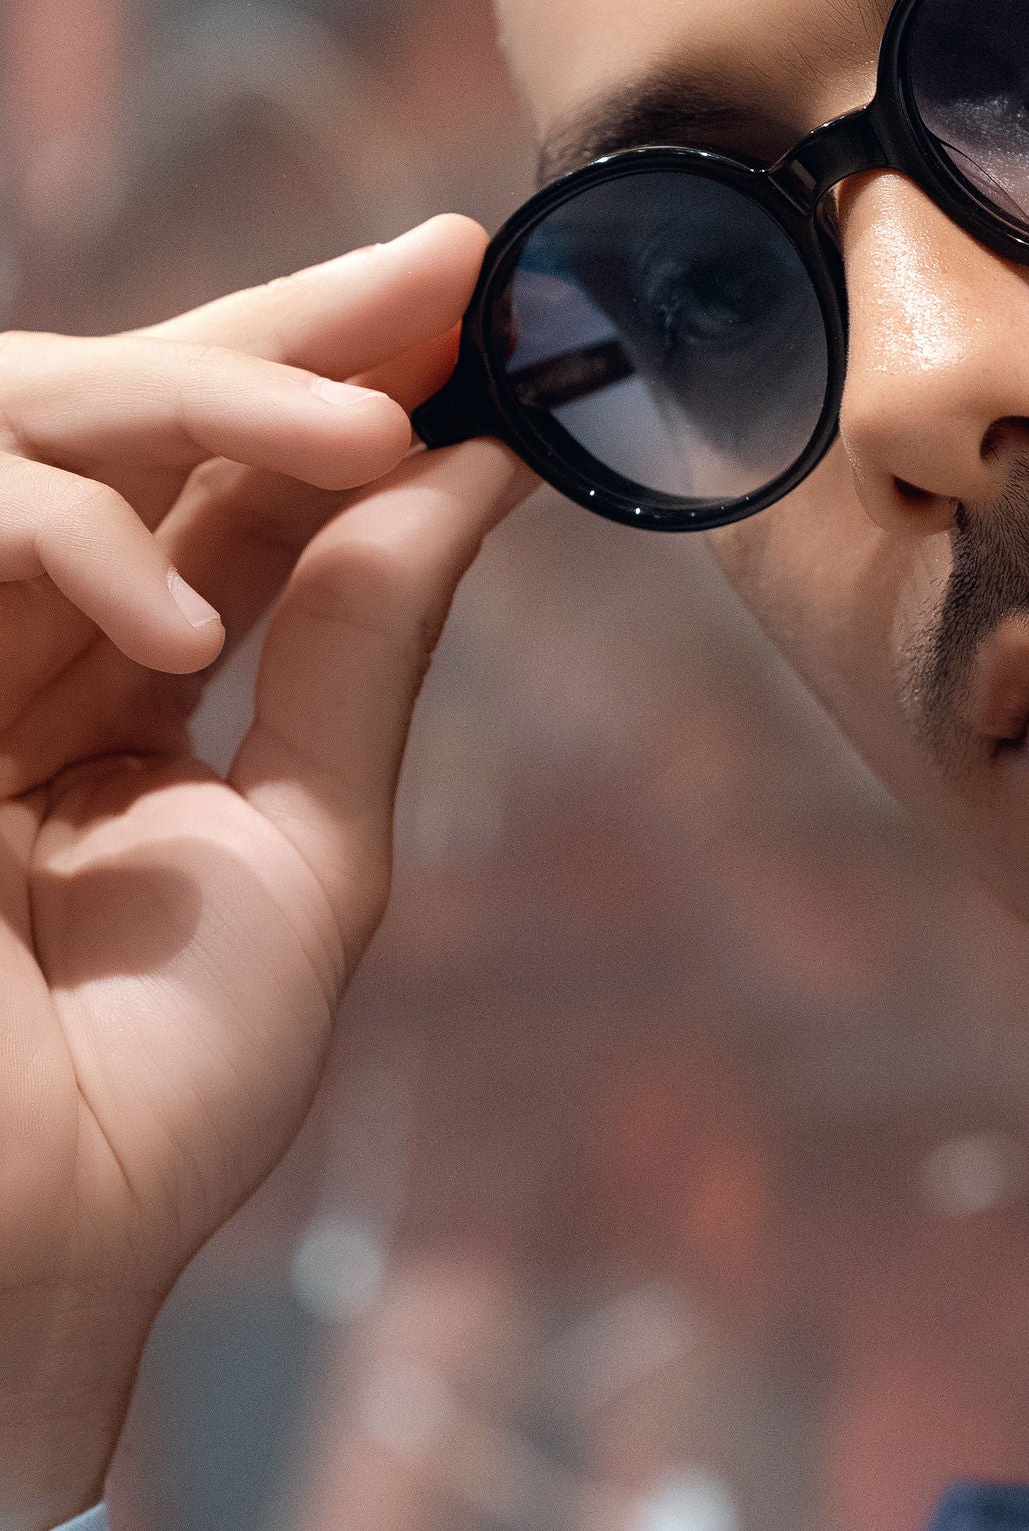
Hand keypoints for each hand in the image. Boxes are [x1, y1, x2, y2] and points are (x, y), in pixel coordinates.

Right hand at [0, 217, 528, 1530]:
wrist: (30, 1259)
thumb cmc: (158, 1093)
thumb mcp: (304, 847)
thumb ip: (361, 650)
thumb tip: (479, 472)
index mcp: (111, 695)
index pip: (224, 493)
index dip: (341, 383)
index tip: (480, 301)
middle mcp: (13, 655)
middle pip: (127, 425)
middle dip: (285, 336)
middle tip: (444, 271)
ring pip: (27, 435)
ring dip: (203, 405)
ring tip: (370, 424)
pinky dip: (60, 543)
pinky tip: (179, 624)